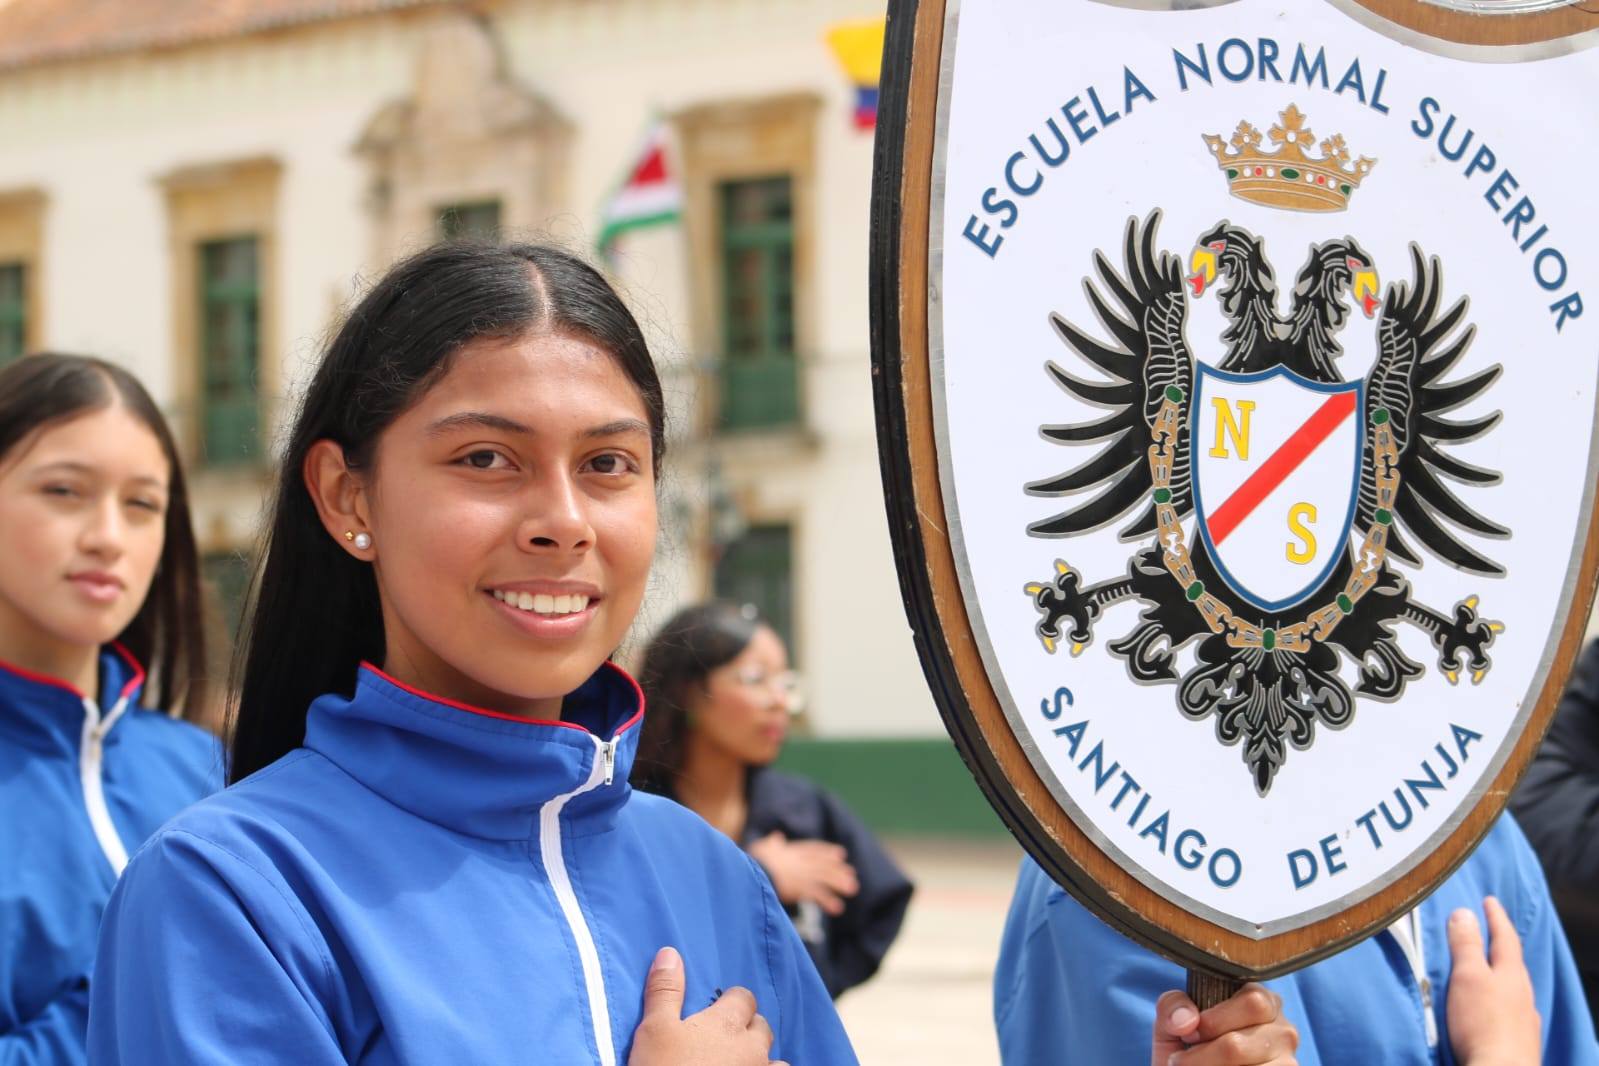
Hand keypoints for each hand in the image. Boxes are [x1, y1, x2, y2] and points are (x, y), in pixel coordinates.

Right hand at [627, 947, 786, 1065]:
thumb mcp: (654, 1029)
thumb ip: (665, 990)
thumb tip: (670, 952)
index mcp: (728, 1023)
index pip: (743, 997)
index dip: (731, 1001)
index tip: (718, 1008)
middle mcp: (752, 1047)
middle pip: (761, 1027)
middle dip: (748, 1028)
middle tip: (725, 1038)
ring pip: (774, 1059)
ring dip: (761, 1058)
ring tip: (741, 1063)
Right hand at [747, 832, 859, 915]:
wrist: (750, 871)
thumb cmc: (753, 861)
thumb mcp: (762, 848)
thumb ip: (772, 843)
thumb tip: (776, 836)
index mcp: (791, 852)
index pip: (813, 850)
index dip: (827, 852)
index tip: (840, 855)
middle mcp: (799, 861)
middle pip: (823, 864)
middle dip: (838, 870)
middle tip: (853, 875)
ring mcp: (800, 874)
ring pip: (824, 878)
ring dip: (839, 883)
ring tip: (852, 890)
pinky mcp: (798, 887)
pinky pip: (816, 894)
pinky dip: (828, 901)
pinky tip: (837, 908)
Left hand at [1152, 984, 1297, 1065]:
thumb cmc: (1189, 1047)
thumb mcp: (1174, 1021)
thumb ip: (1174, 1006)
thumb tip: (1188, 1020)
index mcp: (1263, 1001)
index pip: (1251, 1002)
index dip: (1213, 1020)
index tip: (1189, 1034)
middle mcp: (1283, 1031)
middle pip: (1237, 1045)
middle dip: (1201, 1055)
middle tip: (1182, 1060)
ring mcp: (1287, 1062)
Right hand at [1446, 897, 1540, 1065]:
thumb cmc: (1482, 1022)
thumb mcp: (1468, 976)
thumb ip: (1466, 945)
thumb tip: (1465, 912)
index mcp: (1511, 973)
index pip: (1505, 937)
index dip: (1496, 917)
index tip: (1489, 900)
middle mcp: (1523, 993)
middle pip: (1512, 962)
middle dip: (1500, 944)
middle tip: (1489, 930)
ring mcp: (1524, 1017)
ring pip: (1513, 986)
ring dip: (1500, 972)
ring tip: (1488, 967)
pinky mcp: (1519, 1038)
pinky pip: (1511, 1008)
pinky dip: (1500, 997)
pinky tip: (1494, 1007)